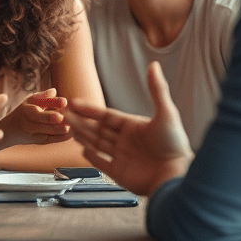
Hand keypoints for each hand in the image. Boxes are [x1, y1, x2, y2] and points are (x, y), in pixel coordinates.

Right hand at [0, 88, 70, 148]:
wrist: (8, 131)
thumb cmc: (22, 112)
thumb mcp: (28, 101)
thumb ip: (42, 96)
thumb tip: (54, 91)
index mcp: (27, 108)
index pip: (40, 103)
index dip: (53, 102)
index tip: (64, 101)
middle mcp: (29, 121)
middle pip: (42, 118)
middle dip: (53, 117)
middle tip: (64, 116)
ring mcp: (34, 133)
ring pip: (49, 131)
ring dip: (60, 129)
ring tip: (71, 125)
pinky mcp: (40, 142)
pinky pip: (53, 140)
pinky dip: (62, 137)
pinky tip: (72, 133)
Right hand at [65, 62, 192, 195]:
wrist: (176, 175)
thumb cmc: (174, 145)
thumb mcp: (166, 113)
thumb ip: (157, 89)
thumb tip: (154, 65)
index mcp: (133, 127)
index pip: (107, 116)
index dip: (90, 110)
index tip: (75, 103)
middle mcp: (126, 141)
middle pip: (98, 129)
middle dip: (81, 121)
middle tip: (64, 113)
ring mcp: (122, 157)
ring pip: (97, 143)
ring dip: (82, 134)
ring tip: (68, 126)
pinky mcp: (120, 174)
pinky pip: (101, 163)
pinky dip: (91, 156)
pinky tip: (81, 148)